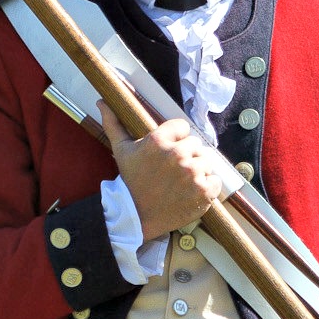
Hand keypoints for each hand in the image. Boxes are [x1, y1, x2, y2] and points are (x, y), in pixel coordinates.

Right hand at [100, 105, 225, 242]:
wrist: (134, 215)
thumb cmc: (130, 181)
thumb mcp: (121, 150)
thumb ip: (114, 123)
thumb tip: (102, 102)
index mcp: (159, 140)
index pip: (183, 127)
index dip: (177, 140)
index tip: (168, 153)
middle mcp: (177, 154)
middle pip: (196, 145)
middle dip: (187, 156)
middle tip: (173, 171)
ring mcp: (192, 173)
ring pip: (206, 162)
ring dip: (198, 171)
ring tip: (181, 182)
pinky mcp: (203, 191)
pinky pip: (216, 181)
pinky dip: (208, 187)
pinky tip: (192, 192)